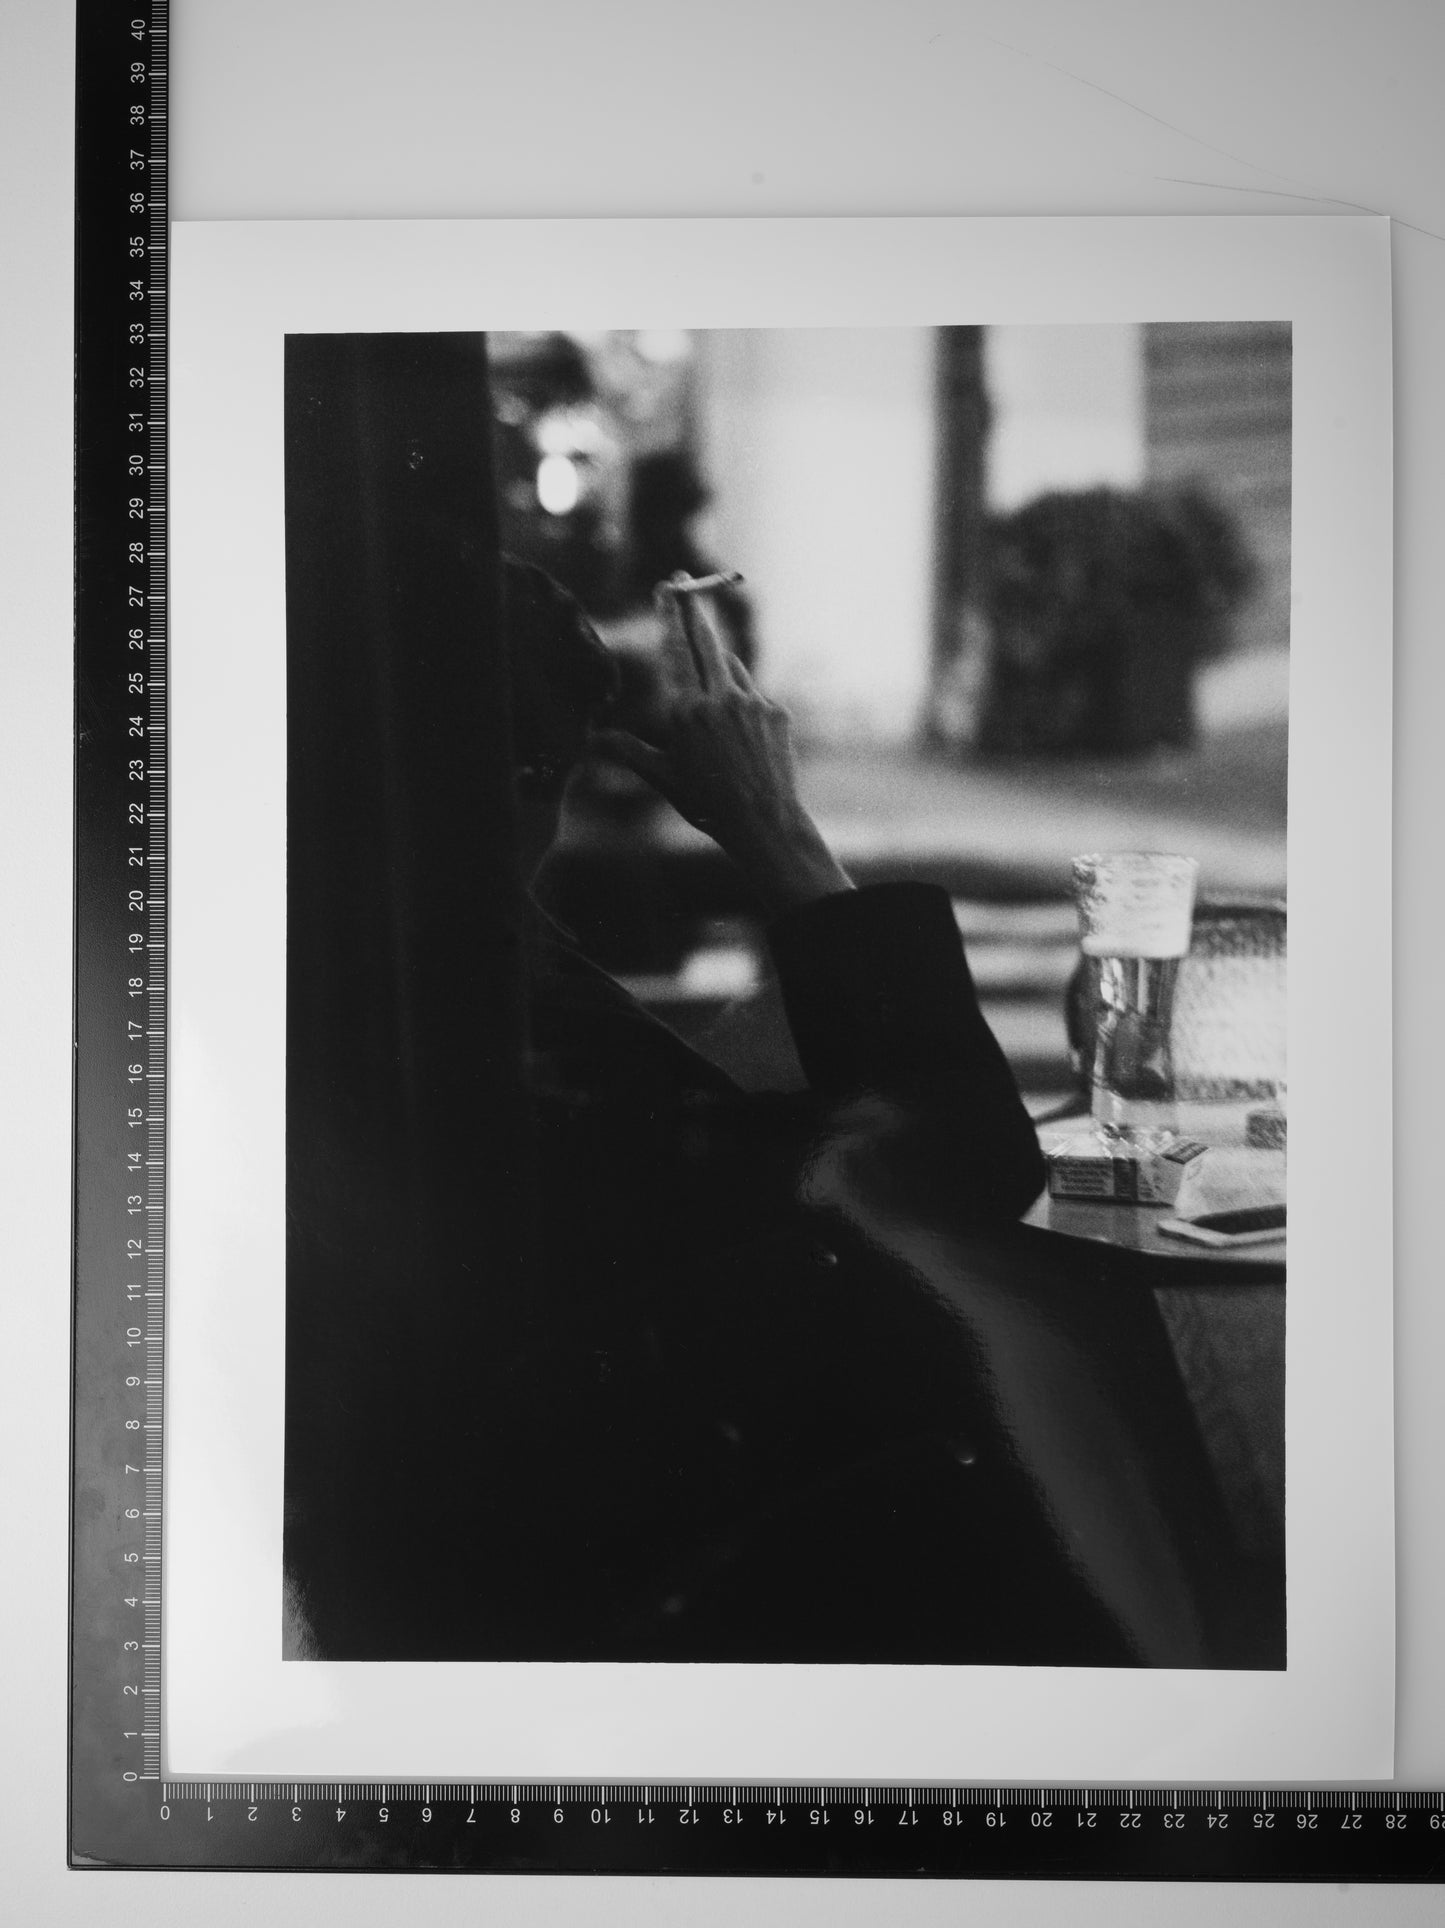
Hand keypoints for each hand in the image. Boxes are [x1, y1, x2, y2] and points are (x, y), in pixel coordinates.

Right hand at [590, 576, 852, 917]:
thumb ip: (628, 751)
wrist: (762, 822)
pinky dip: (741, 699)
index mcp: (686, 710)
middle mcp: (720, 698)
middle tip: (684, 582)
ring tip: (710, 693)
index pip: (675, 649)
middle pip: (705, 639)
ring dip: (717, 663)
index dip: (670, 615)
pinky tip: (738, 730)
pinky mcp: (775, 711)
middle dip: (692, 608)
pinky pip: (752, 693)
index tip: (667, 588)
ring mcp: (751, 702)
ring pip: (730, 666)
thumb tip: (592, 738)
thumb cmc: (706, 803)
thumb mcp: (662, 777)